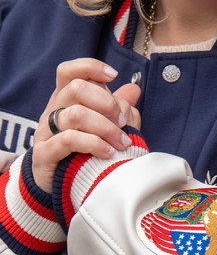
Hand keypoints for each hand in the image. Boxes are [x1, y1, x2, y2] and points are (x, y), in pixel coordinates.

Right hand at [32, 58, 140, 192]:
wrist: (64, 186)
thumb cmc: (86, 151)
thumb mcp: (105, 125)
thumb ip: (118, 108)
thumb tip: (134, 90)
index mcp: (65, 98)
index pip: (69, 71)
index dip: (91, 67)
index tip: (113, 75)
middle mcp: (52, 111)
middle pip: (76, 88)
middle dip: (106, 102)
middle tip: (122, 121)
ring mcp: (45, 132)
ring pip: (75, 114)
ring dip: (105, 127)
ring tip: (121, 142)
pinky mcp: (44, 154)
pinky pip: (69, 139)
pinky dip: (94, 143)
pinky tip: (108, 152)